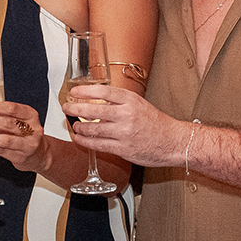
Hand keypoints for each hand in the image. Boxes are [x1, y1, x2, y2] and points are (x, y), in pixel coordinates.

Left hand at [0, 101, 49, 173]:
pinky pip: (2, 152)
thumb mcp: (19, 121)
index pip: (12, 108)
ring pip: (5, 140)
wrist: (39, 154)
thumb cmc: (25, 134)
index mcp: (30, 115)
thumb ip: (2, 116)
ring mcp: (28, 144)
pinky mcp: (21, 157)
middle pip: (8, 123)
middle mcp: (32, 129)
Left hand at [63, 85, 186, 167]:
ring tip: (74, 126)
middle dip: (76, 109)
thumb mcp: (139, 104)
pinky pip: (99, 145)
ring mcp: (124, 133)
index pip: (103, 92)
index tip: (74, 92)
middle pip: (94, 111)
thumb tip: (97, 101)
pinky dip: (86, 142)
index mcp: (131, 101)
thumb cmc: (156, 123)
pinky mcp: (123, 149)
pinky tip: (80, 139)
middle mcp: (127, 115)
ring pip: (93, 130)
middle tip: (67, 108)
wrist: (173, 141)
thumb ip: (119, 102)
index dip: (85, 91)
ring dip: (79, 128)